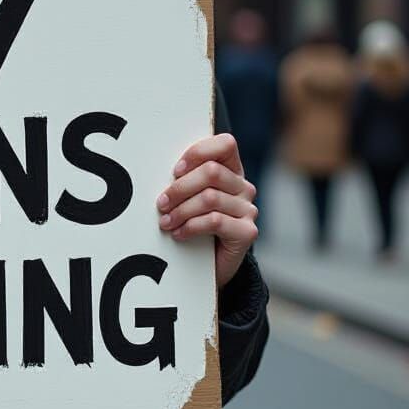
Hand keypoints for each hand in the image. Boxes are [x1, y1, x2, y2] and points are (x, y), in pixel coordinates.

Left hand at [155, 133, 257, 288]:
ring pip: (210, 198)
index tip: (176, 171)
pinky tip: (179, 233)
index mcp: (231, 170)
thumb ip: (184, 178)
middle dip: (180, 188)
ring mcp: (248, 209)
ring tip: (165, 222)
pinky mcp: (247, 232)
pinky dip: (191, 226)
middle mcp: (243, 187)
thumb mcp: (188, 196)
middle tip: (161, 203)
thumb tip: (165, 171)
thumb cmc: (194, 223)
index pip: (226, 144)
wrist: (209, 264)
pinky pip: (215, 221)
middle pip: (211, 172)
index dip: (199, 153)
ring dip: (181, 210)